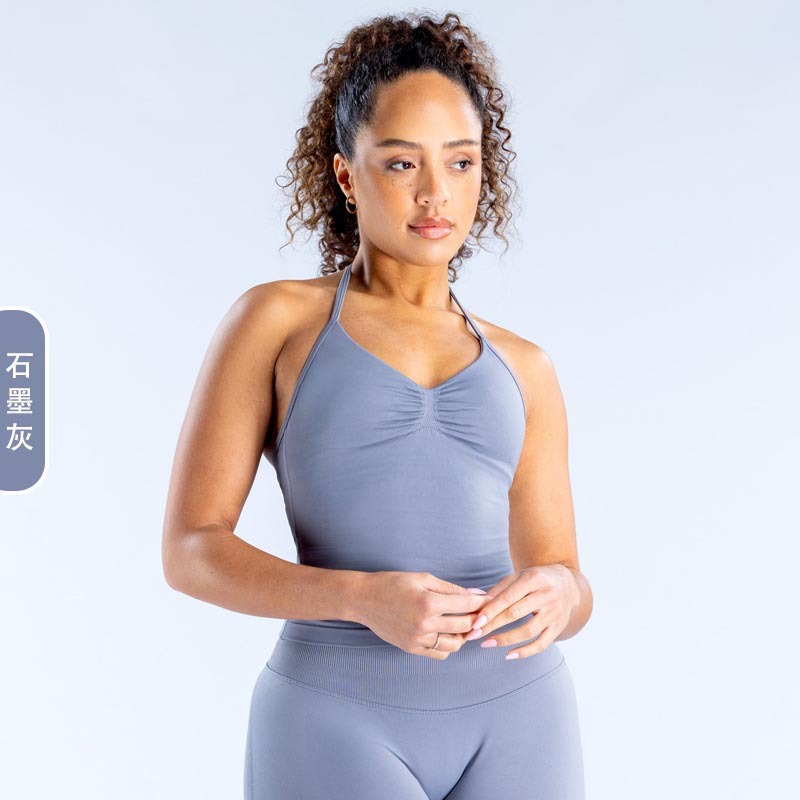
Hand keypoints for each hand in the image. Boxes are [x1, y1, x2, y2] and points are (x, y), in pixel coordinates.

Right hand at [356, 571, 488, 659]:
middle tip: (482, 612)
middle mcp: (425, 623)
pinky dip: (449, 647)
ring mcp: (418, 639)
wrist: (364, 599)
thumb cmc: (393, 583)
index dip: (481, 601)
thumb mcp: (422, 579)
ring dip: (464, 635)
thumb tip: (476, 593)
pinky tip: (449, 635)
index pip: (466, 604)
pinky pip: (439, 654)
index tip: (491, 599)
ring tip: (465, 625)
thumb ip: (450, 588)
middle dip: (477, 618)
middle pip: (465, 626)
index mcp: (429, 602)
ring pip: (455, 644)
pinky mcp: (411, 648)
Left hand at [466, 565, 579, 659]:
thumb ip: (498, 589)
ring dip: (505, 640)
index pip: (508, 597)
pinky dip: (525, 652)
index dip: (491, 611)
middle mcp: (546, 595)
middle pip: (516, 614)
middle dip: (493, 626)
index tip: (475, 622)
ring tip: (487, 643)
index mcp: (533, 579)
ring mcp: (554, 613)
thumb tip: (473, 597)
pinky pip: (542, 644)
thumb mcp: (519, 577)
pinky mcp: (559, 627)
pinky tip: (509, 655)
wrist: (568, 584)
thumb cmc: (536, 580)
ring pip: (528, 631)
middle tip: (474, 635)